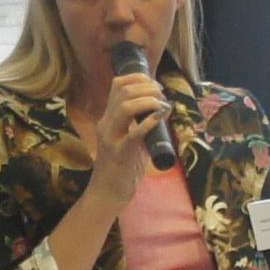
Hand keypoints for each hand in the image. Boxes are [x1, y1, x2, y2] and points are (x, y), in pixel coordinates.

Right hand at [76, 66, 170, 208]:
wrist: (109, 192)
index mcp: (107, 118)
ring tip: (163, 105)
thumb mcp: (129, 139)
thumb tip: (161, 110)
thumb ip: (139, 124)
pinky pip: (134, 133)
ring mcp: (111, 138)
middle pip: (123, 91)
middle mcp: (106, 124)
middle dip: (148, 87)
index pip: (117, 84)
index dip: (138, 77)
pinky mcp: (120, 154)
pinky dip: (150, 121)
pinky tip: (161, 116)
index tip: (155, 85)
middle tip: (162, 95)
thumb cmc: (122, 166)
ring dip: (149, 100)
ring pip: (126, 107)